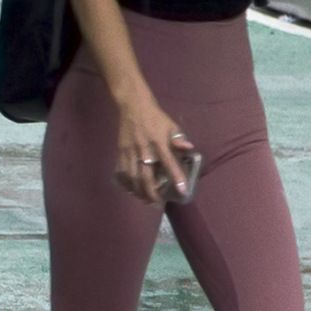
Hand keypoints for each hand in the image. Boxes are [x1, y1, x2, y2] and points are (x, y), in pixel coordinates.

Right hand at [109, 85, 191, 204]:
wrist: (134, 107)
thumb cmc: (156, 118)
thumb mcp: (171, 126)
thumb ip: (179, 139)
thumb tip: (189, 147)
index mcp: (159, 143)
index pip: (169, 163)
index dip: (176, 177)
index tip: (182, 191)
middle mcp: (144, 150)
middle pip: (146, 177)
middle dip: (151, 194)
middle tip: (157, 203)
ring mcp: (130, 152)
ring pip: (132, 178)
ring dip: (138, 191)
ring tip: (144, 199)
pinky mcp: (120, 152)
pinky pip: (121, 172)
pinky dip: (126, 183)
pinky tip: (131, 189)